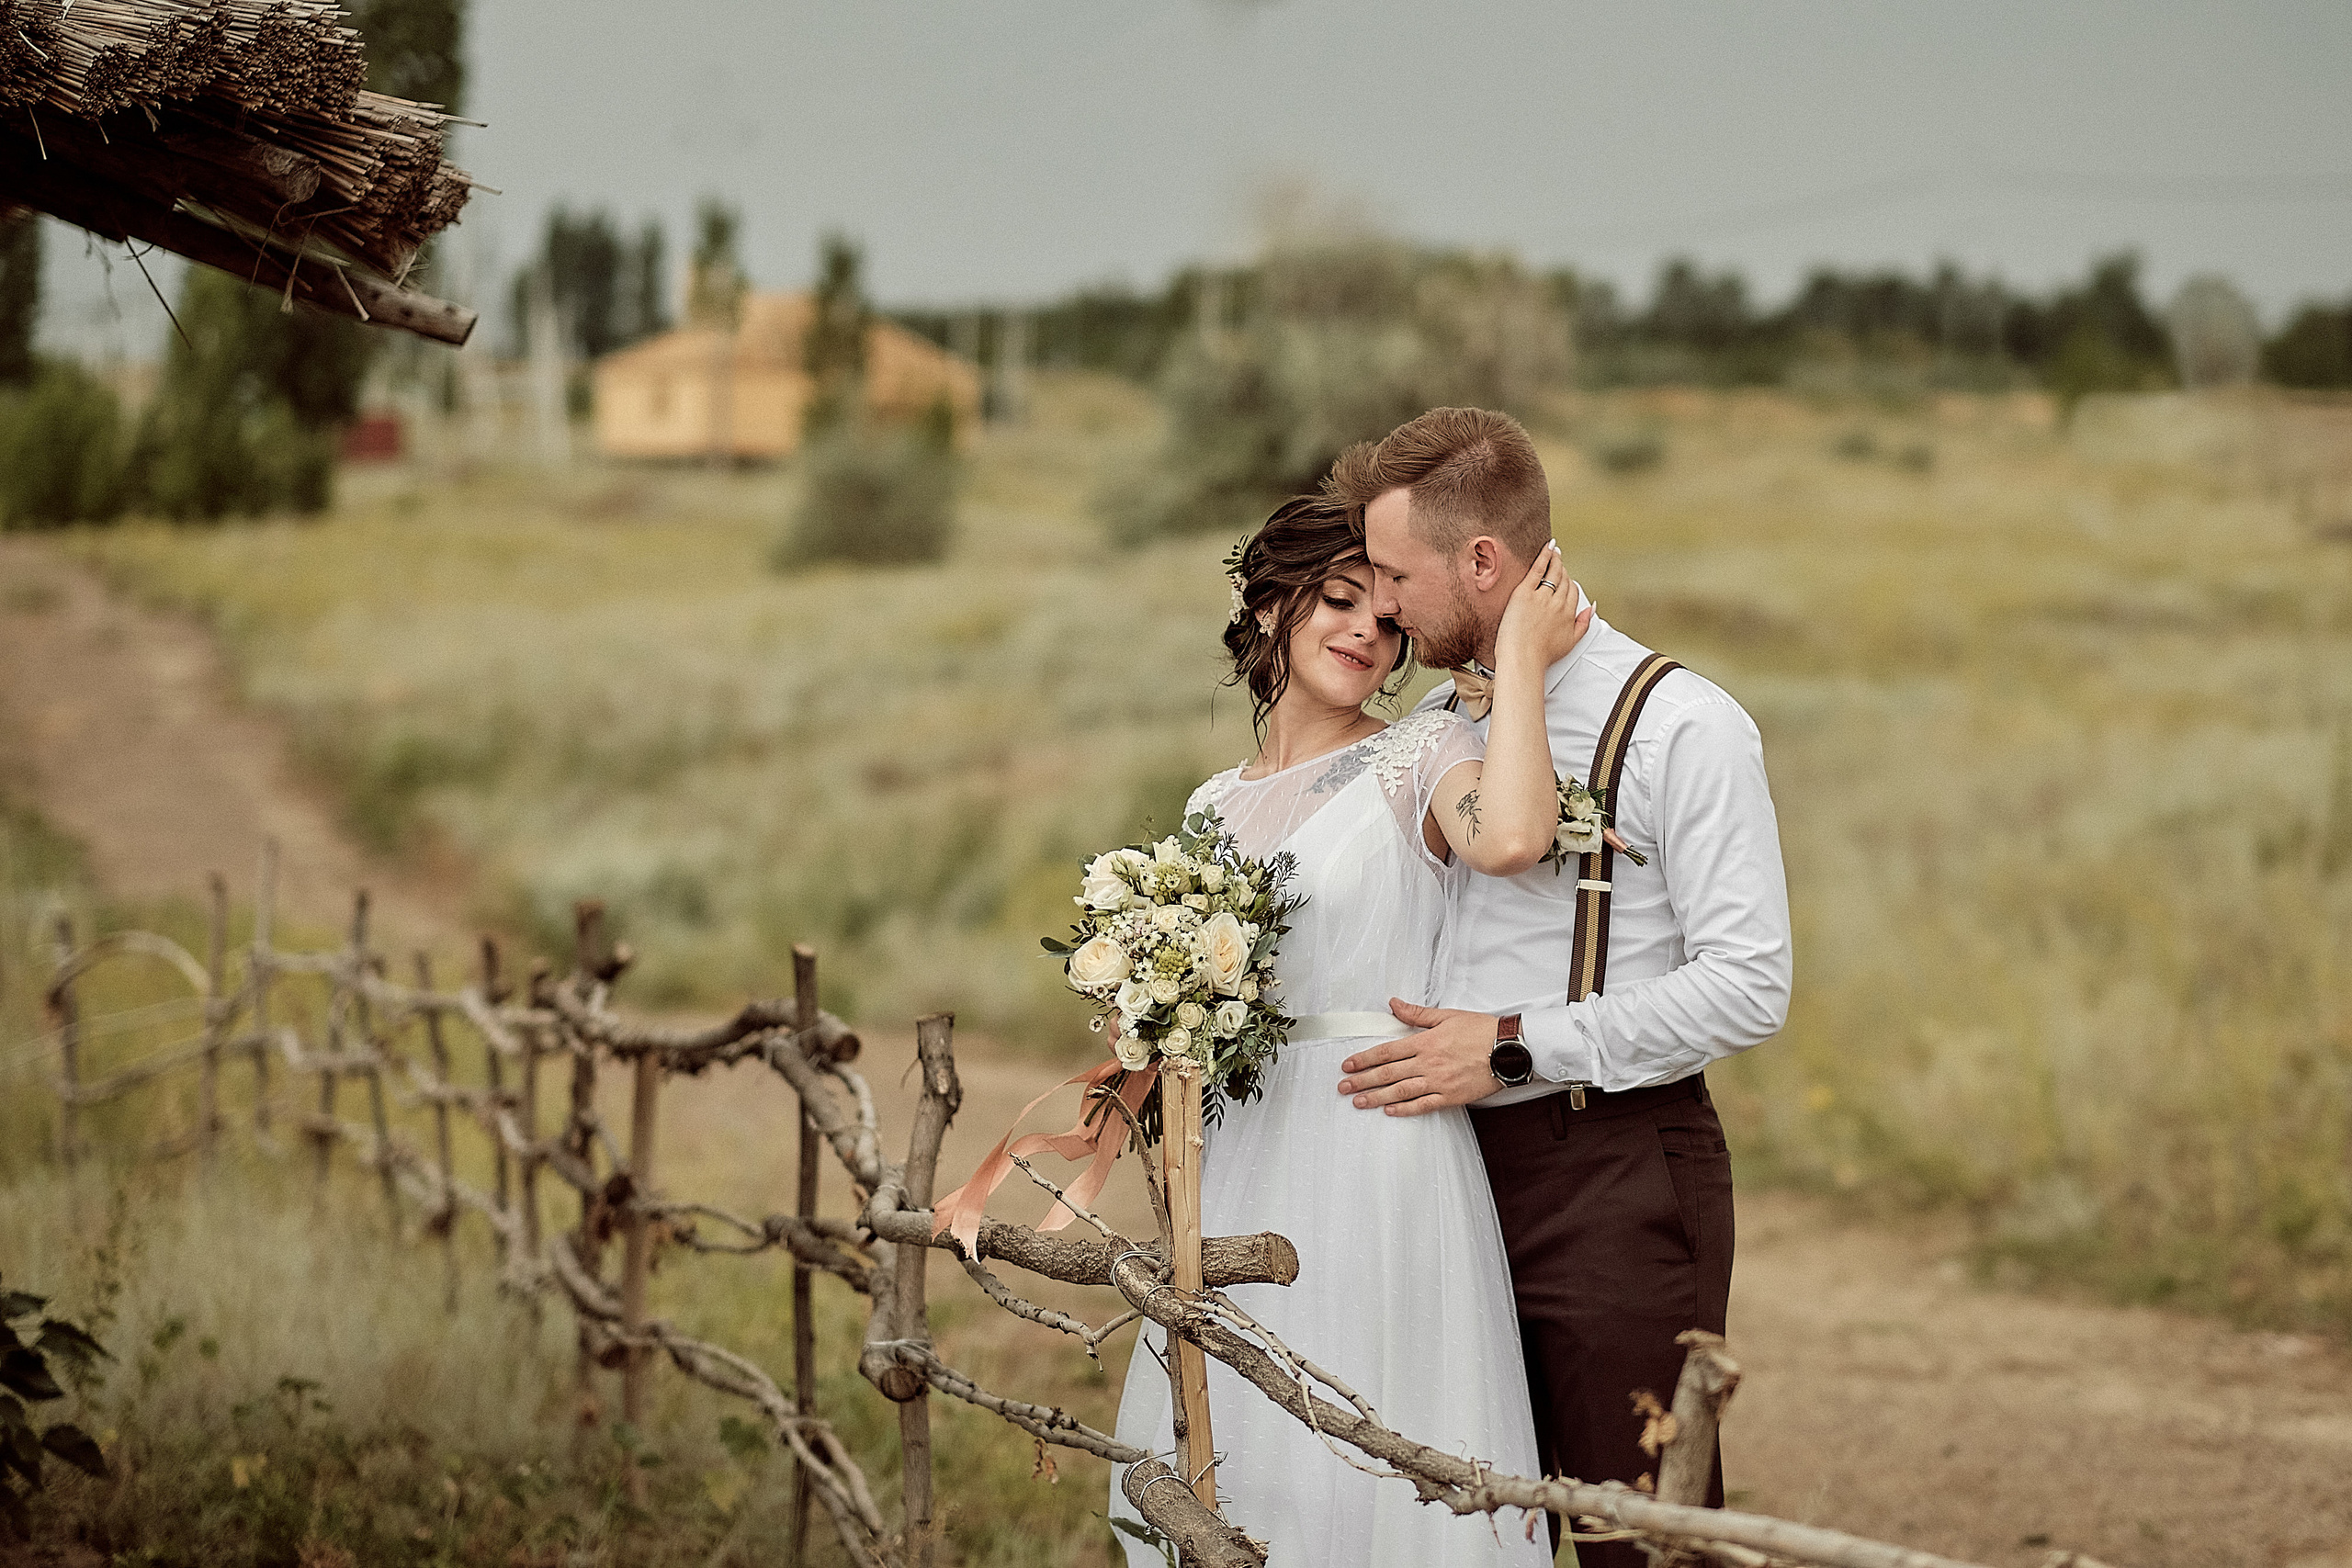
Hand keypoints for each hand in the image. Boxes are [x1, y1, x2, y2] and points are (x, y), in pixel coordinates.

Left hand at [1336, 1001, 1502, 1115]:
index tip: (1348, 1065)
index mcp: (1426, 1042)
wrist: (1510, 1049)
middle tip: (1343, 1087)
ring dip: (1377, 1097)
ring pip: (1401, 1091)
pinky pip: (1424, 1105)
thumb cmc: (1481, 1030)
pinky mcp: (1451, 1096)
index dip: (1364, 1059)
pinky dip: (1405, 1110)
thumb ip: (1416, 1014)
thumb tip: (1393, 1004)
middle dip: (1363, 1080)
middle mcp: (1428, 1063)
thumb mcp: (1447, 1016)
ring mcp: (1439, 1082)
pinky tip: (1390, 1112)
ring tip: (1359, 1102)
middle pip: (1388, 1073)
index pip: (1387, 1051)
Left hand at [1494, 542, 1589, 671]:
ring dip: (1555, 559)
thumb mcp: (1570, 642)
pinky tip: (1547, 547)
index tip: (1565, 578)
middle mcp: (1558, 603)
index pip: (1572, 591)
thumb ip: (1583, 623)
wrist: (1522, 658)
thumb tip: (1592, 608)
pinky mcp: (1524, 593)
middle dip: (1562, 568)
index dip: (1569, 582)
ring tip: (1554, 551)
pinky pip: (1538, 569)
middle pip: (1564, 579)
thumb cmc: (1541, 655)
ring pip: (1553, 572)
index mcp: (1568, 613)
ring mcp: (1542, 596)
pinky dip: (1544, 556)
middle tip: (1559, 559)